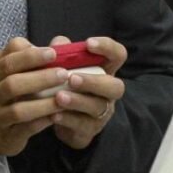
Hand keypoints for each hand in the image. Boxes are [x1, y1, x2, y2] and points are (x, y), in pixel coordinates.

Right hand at [0, 39, 67, 156]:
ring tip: (63, 97)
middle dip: (40, 78)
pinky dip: (42, 122)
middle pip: (12, 84)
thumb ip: (27, 56)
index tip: (53, 53)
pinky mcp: (4, 136)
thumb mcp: (9, 72)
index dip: (30, 56)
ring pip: (18, 109)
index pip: (8, 61)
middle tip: (64, 74)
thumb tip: (58, 44)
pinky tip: (57, 115)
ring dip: (43, 103)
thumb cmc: (6, 93)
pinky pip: (25, 129)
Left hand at [49, 35, 125, 150]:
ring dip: (78, 101)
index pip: (118, 55)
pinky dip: (67, 119)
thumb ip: (62, 53)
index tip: (89, 43)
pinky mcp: (90, 129)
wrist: (63, 120)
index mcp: (105, 70)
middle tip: (72, 78)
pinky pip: (82, 125)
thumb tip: (59, 43)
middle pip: (115, 86)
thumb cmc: (65, 85)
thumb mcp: (63, 67)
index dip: (108, 47)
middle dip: (93, 82)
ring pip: (98, 107)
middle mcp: (108, 92)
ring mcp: (102, 112)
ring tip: (59, 97)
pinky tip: (53, 114)